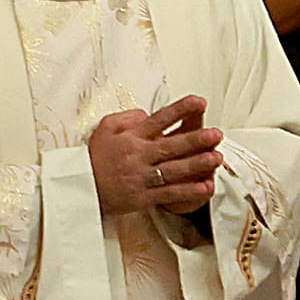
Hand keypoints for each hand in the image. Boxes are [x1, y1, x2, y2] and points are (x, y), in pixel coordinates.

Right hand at [89, 98, 221, 214]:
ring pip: (174, 170)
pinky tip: (205, 186)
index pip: (160, 120)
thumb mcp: (105, 128)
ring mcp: (143, 178)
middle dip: (196, 139)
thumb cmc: (95, 158)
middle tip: (216, 133)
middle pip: (172, 146)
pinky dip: (189, 191)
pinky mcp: (144, 197)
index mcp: (132, 138)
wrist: (81, 188)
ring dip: (197, 164)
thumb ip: (128, 117)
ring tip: (217, 157)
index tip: (199, 102)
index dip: (181, 110)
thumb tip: (148, 114)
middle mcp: (139, 156)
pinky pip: (170, 193)